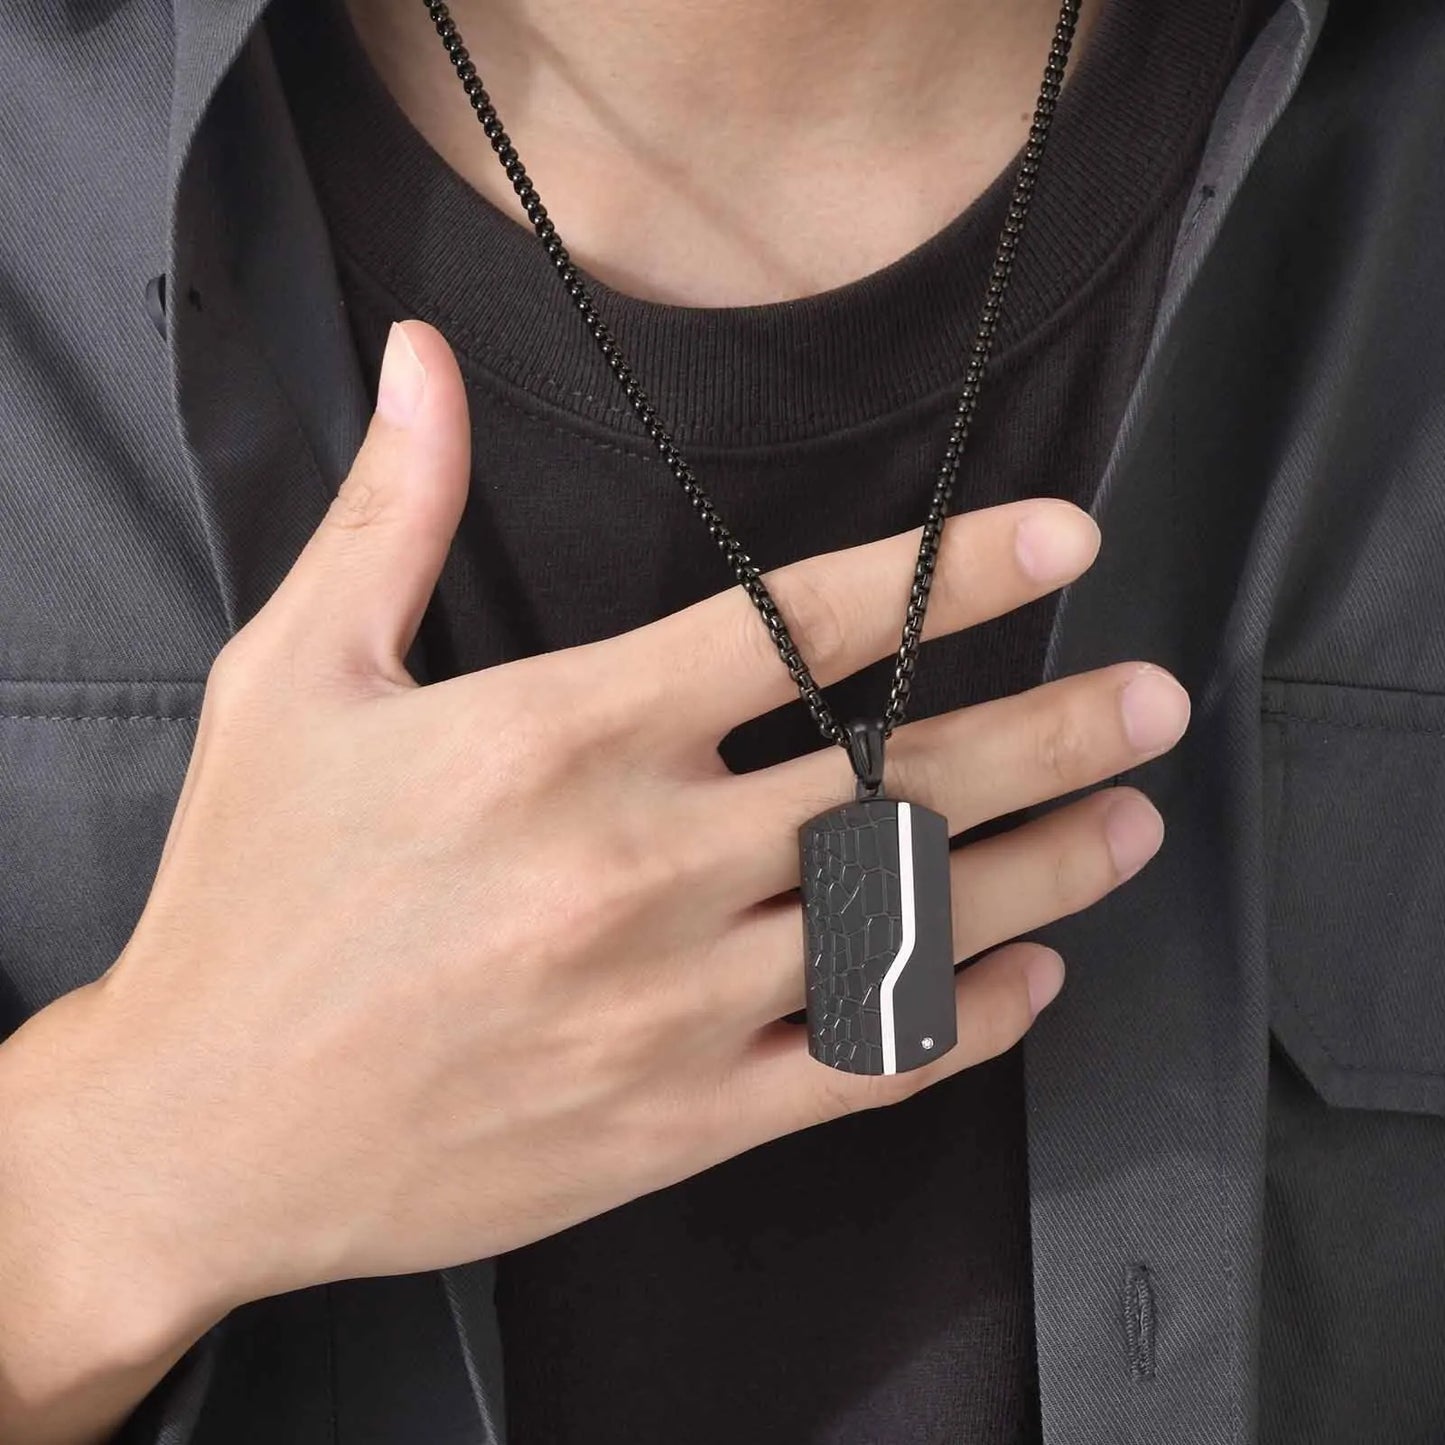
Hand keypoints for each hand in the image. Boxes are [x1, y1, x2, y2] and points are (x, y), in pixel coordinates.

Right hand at [0, 320, 1188, 1434]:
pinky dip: (960, 1024)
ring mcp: (668, 1008)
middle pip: (893, 778)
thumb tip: (422, 364)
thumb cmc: (246, 896)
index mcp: (557, 740)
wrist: (204, 1128)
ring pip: (905, 928)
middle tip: (1152, 700)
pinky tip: (1027, 979)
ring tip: (1130, 823)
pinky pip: (858, 1070)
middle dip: (1049, 729)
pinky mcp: (673, 1124)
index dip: (946, 572)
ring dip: (1041, 869)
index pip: (797, 628)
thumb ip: (392, 516)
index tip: (1060, 538)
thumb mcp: (294, 679)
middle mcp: (636, 867)